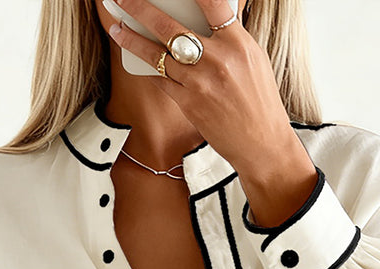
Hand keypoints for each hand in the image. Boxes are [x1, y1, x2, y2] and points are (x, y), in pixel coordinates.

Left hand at [105, 0, 296, 176]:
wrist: (261, 144)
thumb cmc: (258, 101)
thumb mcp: (253, 60)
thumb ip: (230, 38)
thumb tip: (208, 18)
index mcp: (238, 44)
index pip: (214, 4)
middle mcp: (218, 60)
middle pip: (171, 28)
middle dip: (142, 10)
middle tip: (124, 0)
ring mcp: (201, 83)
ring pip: (158, 55)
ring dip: (133, 41)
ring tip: (118, 30)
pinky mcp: (189, 104)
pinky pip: (163, 80)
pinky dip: (152, 69)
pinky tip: (141, 60)